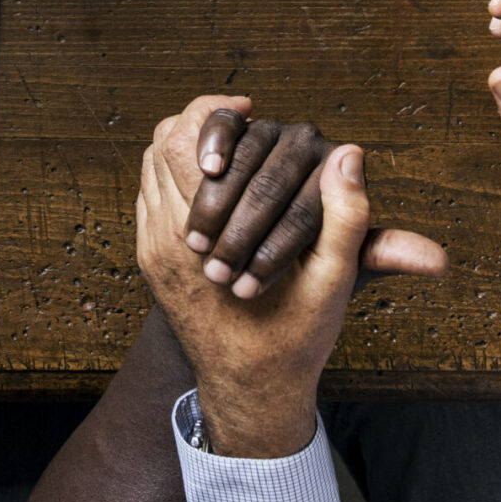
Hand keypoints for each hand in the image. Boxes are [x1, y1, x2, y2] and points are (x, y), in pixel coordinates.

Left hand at [133, 94, 443, 457]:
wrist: (250, 391)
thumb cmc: (294, 340)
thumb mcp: (332, 282)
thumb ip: (345, 218)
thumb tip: (350, 154)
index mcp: (198, 238)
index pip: (184, 140)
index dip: (215, 113)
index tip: (252, 110)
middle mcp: (161, 239)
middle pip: (160, 144)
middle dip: (202, 125)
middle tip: (246, 121)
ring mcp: (150, 249)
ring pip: (151, 166)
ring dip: (191, 149)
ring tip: (237, 151)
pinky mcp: (150, 260)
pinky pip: (151, 194)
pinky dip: (180, 175)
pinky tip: (221, 183)